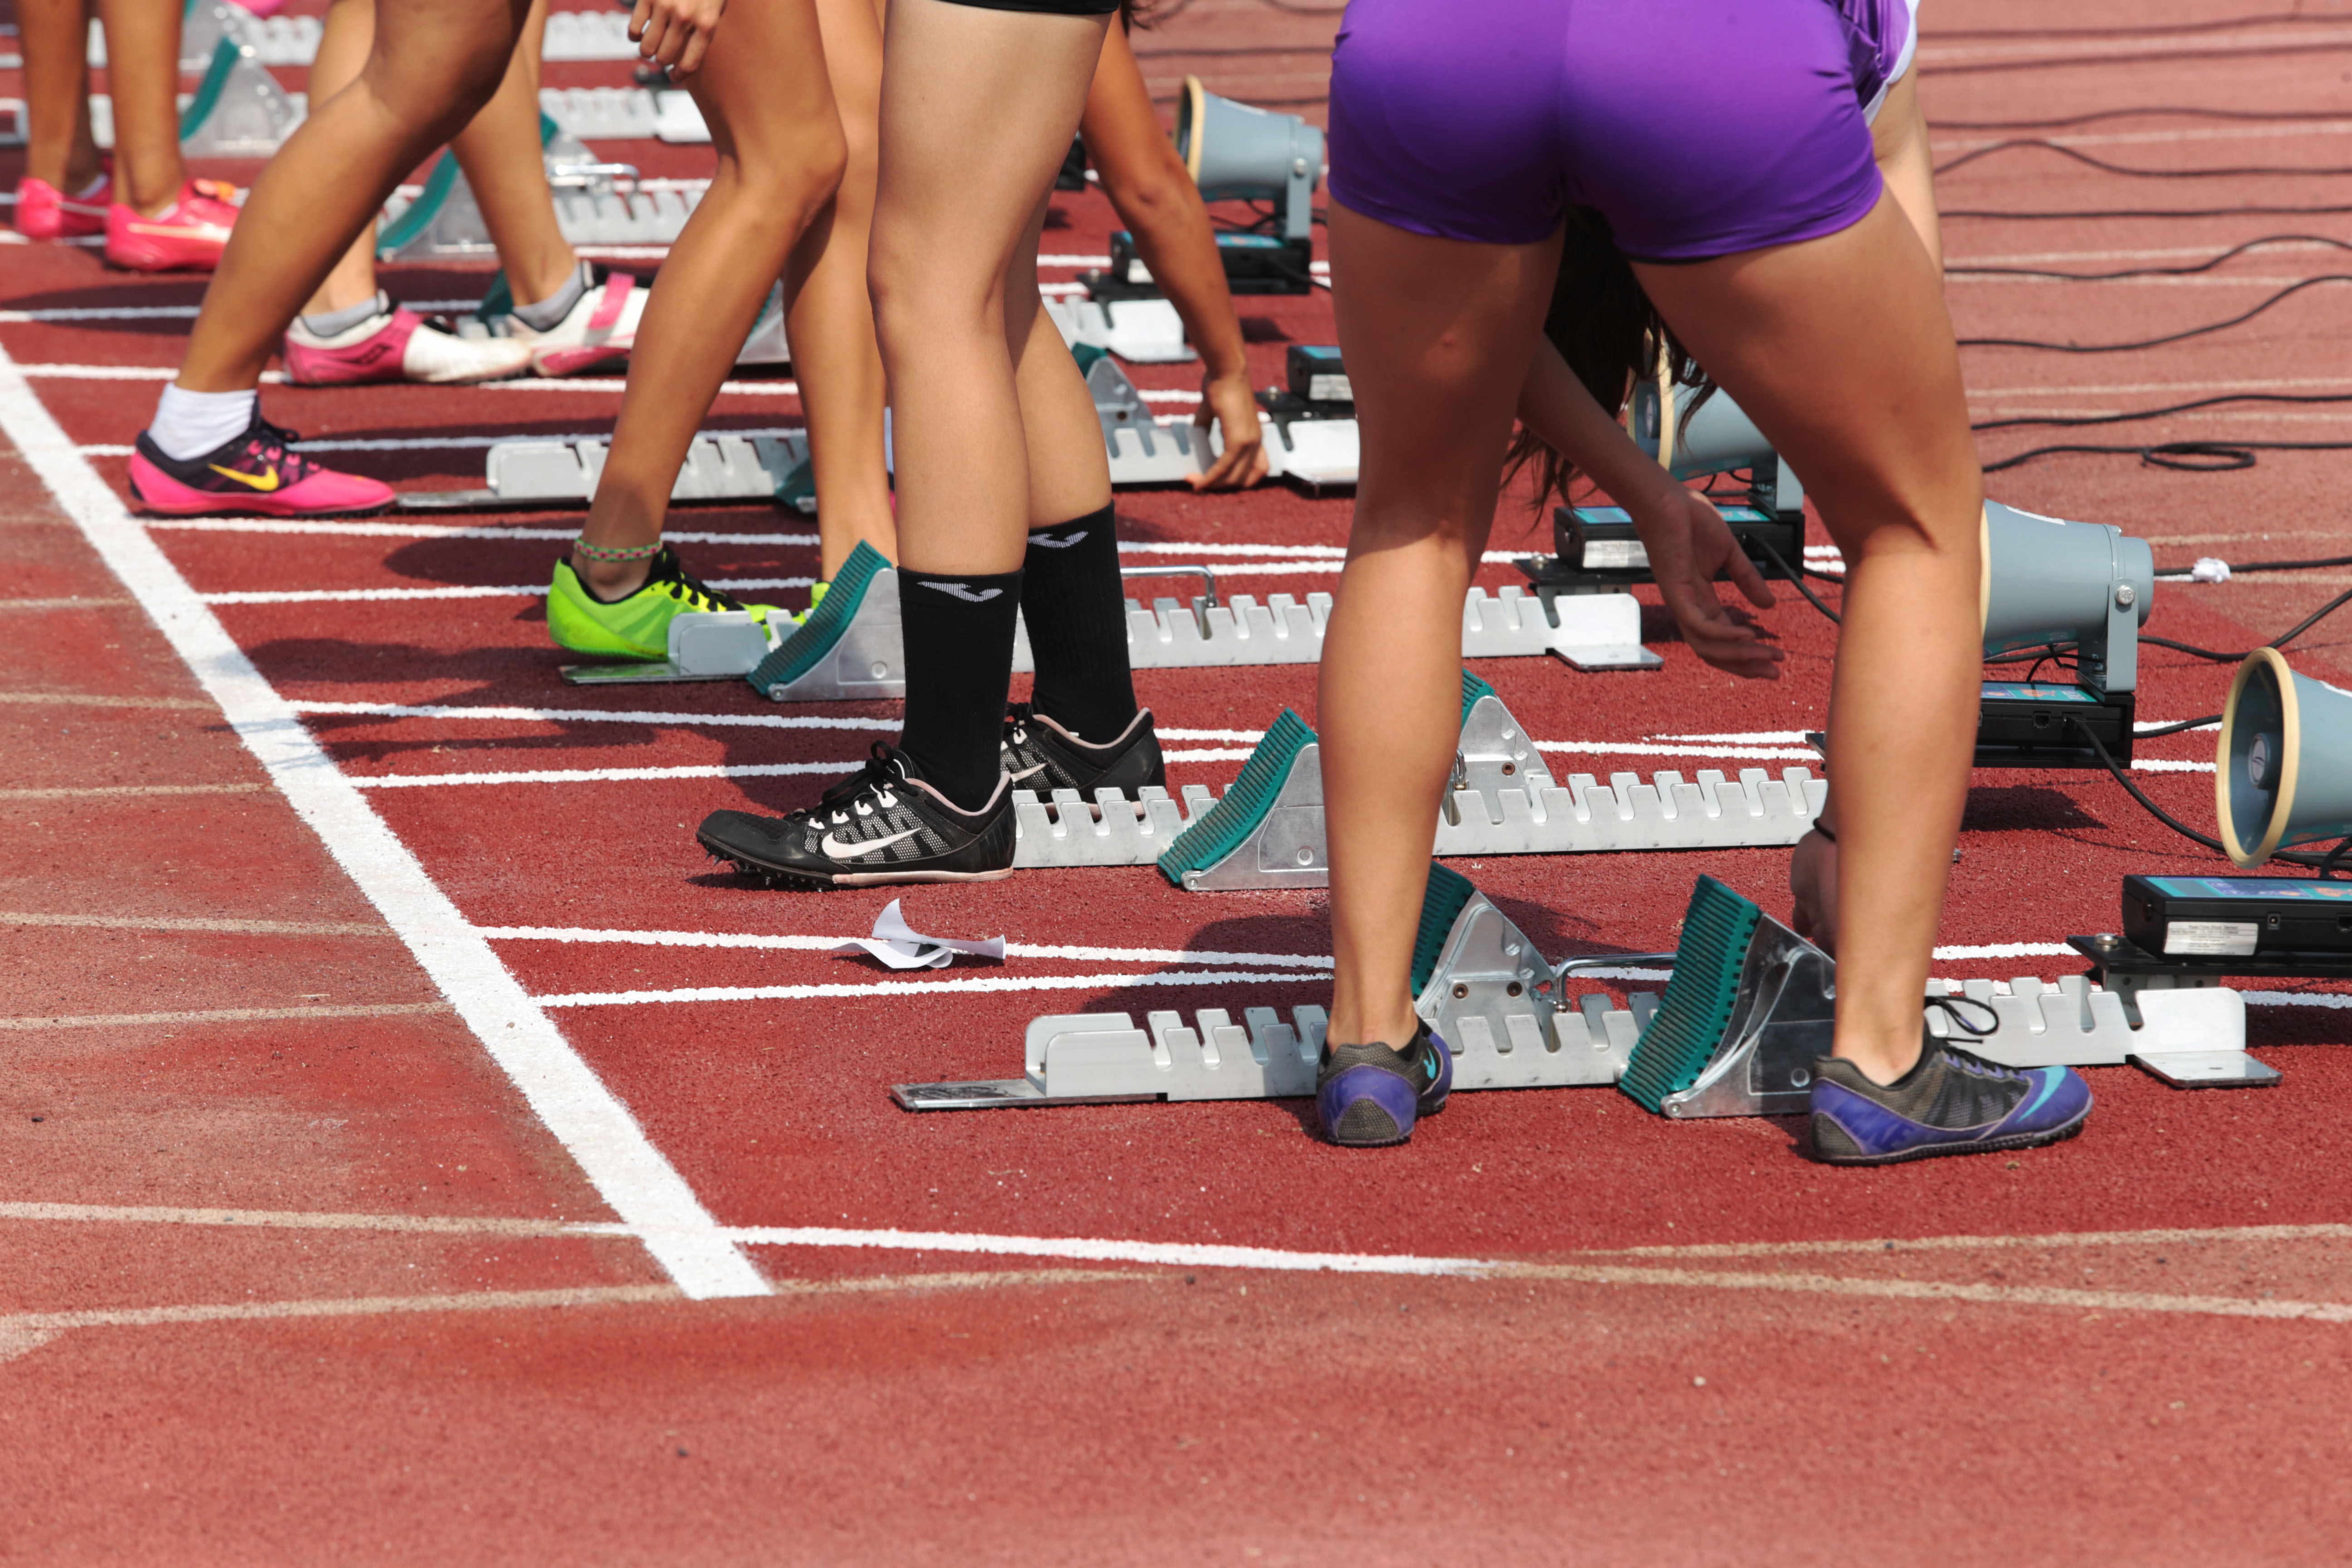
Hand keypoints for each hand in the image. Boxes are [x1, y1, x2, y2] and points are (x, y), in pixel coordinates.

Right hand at [630, 0, 724, 78]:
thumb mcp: (715, 7)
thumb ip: (703, 30)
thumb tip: (685, 59)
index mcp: (707, 24)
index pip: (690, 63)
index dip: (679, 75)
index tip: (674, 76)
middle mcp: (686, 18)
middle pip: (664, 58)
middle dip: (661, 60)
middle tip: (661, 57)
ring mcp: (666, 7)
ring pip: (646, 47)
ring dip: (646, 50)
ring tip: (648, 47)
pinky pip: (633, 29)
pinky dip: (633, 36)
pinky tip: (637, 34)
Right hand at [1187, 367, 1270, 490]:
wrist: (1227, 371)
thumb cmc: (1222, 384)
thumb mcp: (1213, 411)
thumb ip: (1207, 426)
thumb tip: (1197, 435)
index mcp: (1253, 435)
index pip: (1255, 468)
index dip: (1238, 478)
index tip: (1217, 478)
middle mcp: (1255, 441)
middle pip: (1244, 478)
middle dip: (1221, 485)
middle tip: (1200, 482)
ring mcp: (1249, 442)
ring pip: (1233, 477)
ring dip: (1213, 484)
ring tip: (1195, 482)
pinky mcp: (1238, 440)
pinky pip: (1224, 467)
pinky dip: (1210, 477)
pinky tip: (1198, 481)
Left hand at [1626, 481, 1783, 678]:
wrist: (1668, 500)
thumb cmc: (1691, 521)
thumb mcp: (1729, 554)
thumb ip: (1746, 580)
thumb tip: (1768, 606)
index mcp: (1700, 599)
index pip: (1724, 637)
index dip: (1749, 651)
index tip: (1777, 657)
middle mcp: (1689, 606)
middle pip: (1715, 651)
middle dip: (1746, 665)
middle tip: (1775, 672)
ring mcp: (1681, 601)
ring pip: (1707, 645)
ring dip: (1739, 655)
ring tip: (1766, 656)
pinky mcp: (1675, 591)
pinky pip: (1699, 625)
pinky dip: (1723, 635)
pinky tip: (1747, 636)